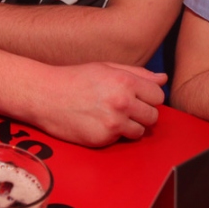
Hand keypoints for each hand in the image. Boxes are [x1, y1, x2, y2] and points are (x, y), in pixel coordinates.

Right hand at [38, 62, 166, 146]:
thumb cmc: (76, 79)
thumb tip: (163, 79)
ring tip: (112, 117)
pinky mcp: (103, 139)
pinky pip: (120, 140)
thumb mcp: (107, 68)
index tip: (139, 98)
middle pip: (153, 116)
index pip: (158, 95)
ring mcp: (113, 122)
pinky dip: (113, 134)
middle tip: (126, 109)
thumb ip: (138, 73)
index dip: (149, 97)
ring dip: (131, 127)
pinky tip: (99, 124)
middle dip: (143, 114)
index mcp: (125, 81)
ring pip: (140, 132)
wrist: (46, 96)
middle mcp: (122, 102)